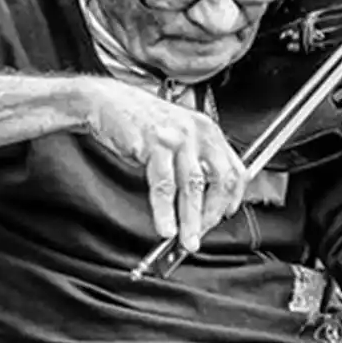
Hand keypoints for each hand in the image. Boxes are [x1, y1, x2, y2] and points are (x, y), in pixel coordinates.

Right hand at [84, 78, 247, 254]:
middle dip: (211, 215)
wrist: (107, 102)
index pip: (234, 169)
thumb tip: (202, 201)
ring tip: (186, 240)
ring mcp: (178, 137)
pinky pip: (164, 185)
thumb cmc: (140, 121)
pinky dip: (164, 210)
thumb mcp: (177, 136)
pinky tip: (165, 225)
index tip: (224, 216)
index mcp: (208, 131)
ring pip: (192, 186)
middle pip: (218, 180)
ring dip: (190, 219)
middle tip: (201, 234)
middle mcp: (198, 132)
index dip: (232, 198)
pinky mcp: (155, 144)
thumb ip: (193, 161)